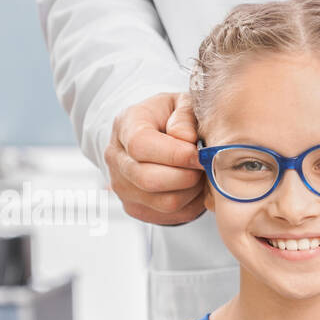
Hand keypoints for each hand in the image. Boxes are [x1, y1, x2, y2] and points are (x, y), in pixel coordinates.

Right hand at [104, 91, 205, 225]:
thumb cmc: (170, 118)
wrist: (154, 136)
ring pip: (165, 202)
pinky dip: (190, 205)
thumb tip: (186, 139)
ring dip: (192, 192)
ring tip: (199, 175)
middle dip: (187, 176)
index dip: (175, 154)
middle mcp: (116, 159)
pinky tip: (193, 187)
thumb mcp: (180, 104)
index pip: (141, 145)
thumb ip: (185, 117)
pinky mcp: (136, 208)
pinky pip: (171, 216)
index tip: (198, 154)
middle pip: (149, 179)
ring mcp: (122, 187)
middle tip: (203, 166)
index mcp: (124, 126)